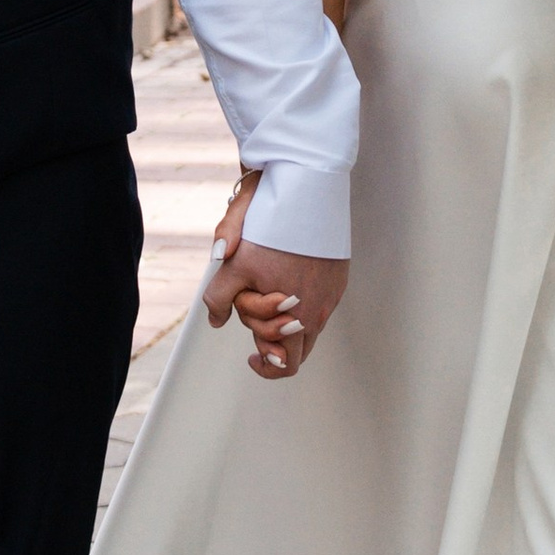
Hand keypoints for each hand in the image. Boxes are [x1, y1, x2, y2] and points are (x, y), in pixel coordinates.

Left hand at [204, 170, 348, 380]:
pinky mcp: (338, 279)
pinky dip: (301, 305)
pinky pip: (320, 306)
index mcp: (294, 317)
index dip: (263, 361)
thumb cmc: (270, 227)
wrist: (306, 191)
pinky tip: (285, 283)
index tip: (251, 357)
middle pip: (298, 351)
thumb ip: (220, 298)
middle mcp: (318, 311)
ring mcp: (331, 295)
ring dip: (286, 323)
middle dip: (272, 343)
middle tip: (254, 322)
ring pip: (309, 328)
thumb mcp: (234, 263)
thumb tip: (215, 321)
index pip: (285, 363)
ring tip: (265, 298)